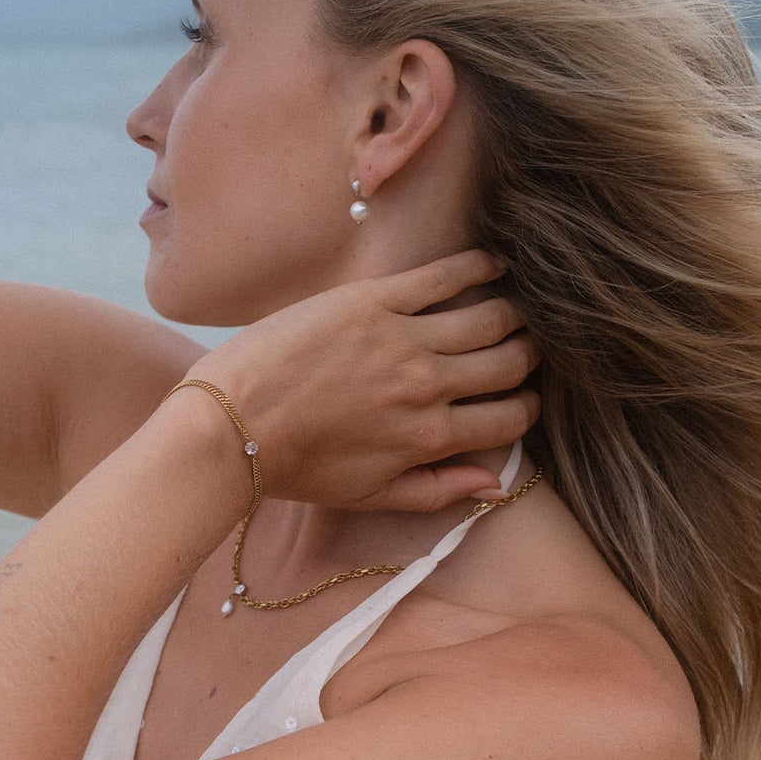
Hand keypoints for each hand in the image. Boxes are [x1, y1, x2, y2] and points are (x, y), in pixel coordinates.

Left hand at [187, 250, 541, 514]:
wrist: (231, 424)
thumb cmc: (296, 466)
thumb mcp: (370, 495)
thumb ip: (438, 490)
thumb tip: (497, 486)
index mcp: (429, 437)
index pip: (510, 418)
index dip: (528, 406)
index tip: (523, 395)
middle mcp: (427, 386)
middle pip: (510, 363)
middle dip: (529, 356)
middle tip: (526, 347)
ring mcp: (402, 339)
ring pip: (488, 318)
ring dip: (513, 313)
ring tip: (515, 308)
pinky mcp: (373, 300)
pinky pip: (443, 276)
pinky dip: (478, 267)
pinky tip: (495, 264)